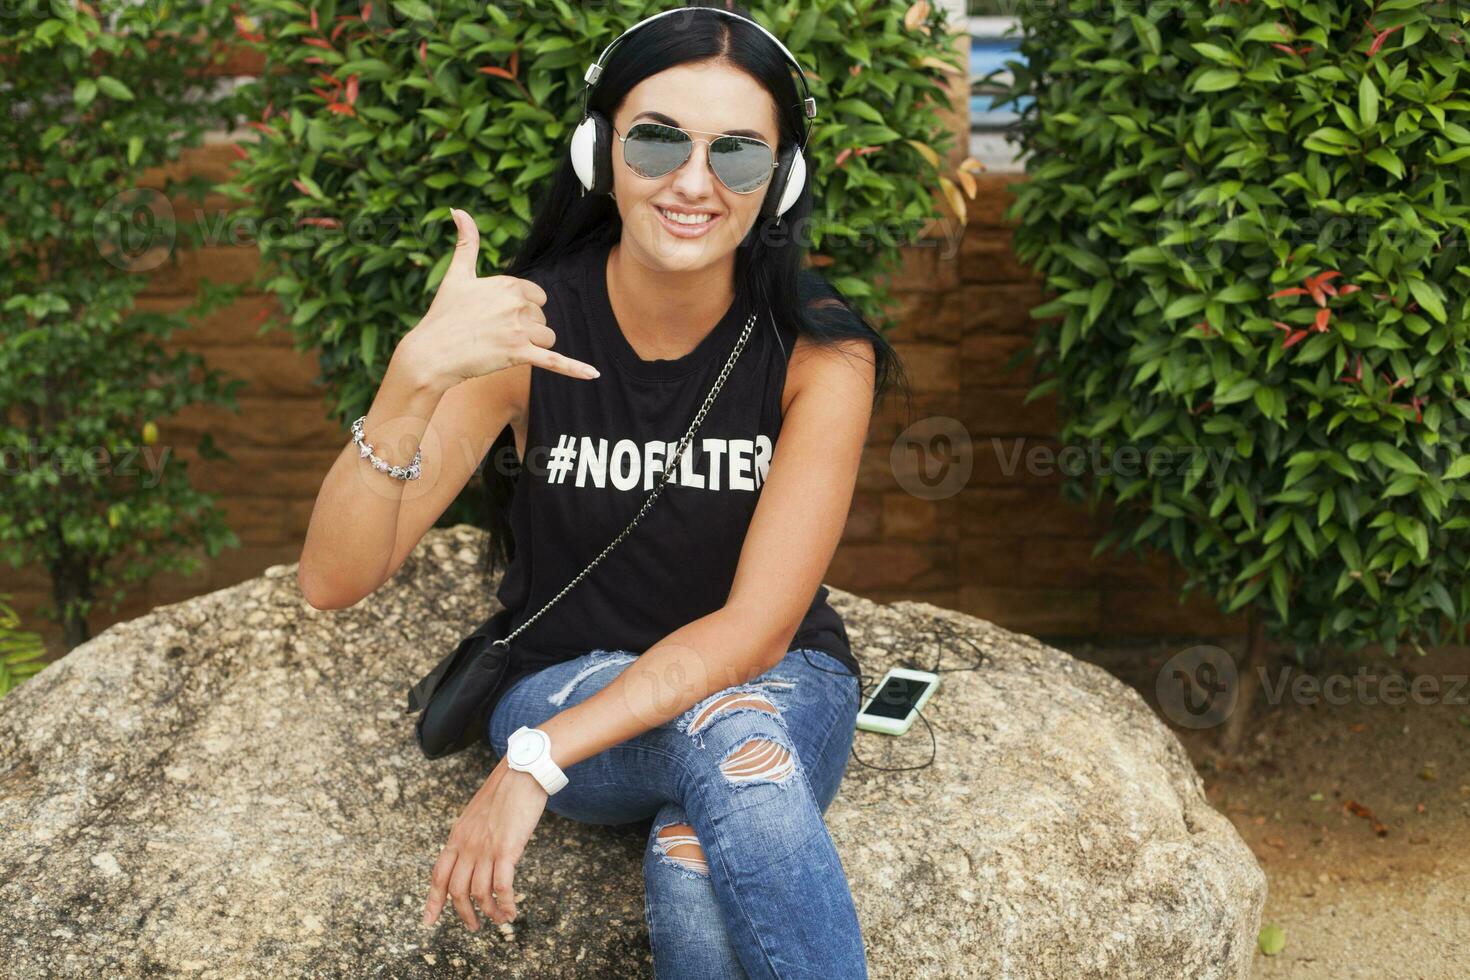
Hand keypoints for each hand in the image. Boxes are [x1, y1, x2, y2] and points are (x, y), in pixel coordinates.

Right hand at [398, 208, 600, 389]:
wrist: (431, 353)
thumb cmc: (443, 315)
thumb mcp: (456, 275)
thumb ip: (466, 242)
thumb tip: (458, 209)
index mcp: (509, 283)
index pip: (537, 297)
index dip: (521, 309)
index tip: (496, 316)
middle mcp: (517, 303)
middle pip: (542, 319)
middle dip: (525, 329)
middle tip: (493, 334)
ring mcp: (519, 330)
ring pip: (547, 338)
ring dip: (532, 346)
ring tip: (501, 348)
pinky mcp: (519, 355)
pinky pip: (555, 361)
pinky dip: (575, 369)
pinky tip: (594, 375)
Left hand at [422, 755, 548, 930]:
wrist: (521, 772)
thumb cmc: (505, 791)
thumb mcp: (477, 815)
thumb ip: (472, 836)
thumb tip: (475, 855)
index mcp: (457, 836)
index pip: (438, 875)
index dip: (433, 901)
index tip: (428, 921)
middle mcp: (467, 845)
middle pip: (456, 891)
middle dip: (464, 914)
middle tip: (474, 926)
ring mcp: (485, 848)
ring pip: (479, 893)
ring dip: (489, 912)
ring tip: (499, 920)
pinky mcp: (507, 850)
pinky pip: (502, 887)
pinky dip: (506, 904)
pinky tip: (512, 910)